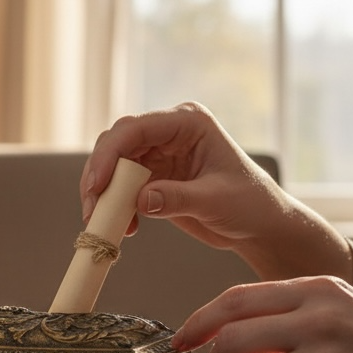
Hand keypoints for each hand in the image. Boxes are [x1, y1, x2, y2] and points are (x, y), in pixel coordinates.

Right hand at [80, 102, 351, 280]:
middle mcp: (168, 133)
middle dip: (100, 176)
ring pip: (113, 166)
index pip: (135, 129)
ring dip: (103, 195)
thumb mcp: (216, 201)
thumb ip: (177, 198)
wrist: (260, 227)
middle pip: (117, 145)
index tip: (98, 186)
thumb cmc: (250, 205)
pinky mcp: (153, 177)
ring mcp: (158, 154)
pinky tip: (126, 229)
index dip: (110, 154)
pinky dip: (115, 207)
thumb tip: (140, 200)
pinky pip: (121, 188)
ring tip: (103, 224)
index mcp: (187, 123)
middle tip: (92, 209)